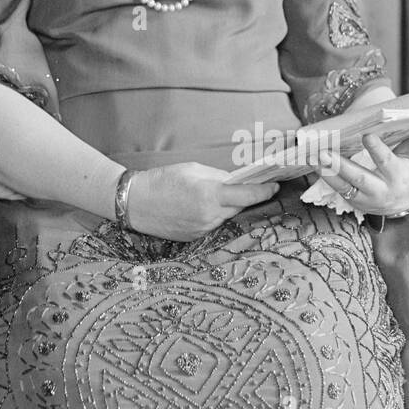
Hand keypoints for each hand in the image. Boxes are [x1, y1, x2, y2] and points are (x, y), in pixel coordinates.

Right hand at [126, 161, 279, 241]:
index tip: (274, 186)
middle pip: (239, 208)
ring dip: (227, 208)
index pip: (248, 195)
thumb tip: (235, 182)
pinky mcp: (195, 238)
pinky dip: (213, 216)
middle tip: (247, 187)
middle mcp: (210, 217)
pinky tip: (199, 208)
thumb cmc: (162, 180)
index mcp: (211, 196)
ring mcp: (203, 230)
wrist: (134, 203)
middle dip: (244, 198)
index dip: (264, 191)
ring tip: (213, 196)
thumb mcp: (193, 169)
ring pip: (226, 218)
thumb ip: (218, 177)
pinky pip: (213, 226)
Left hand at [316, 128, 408, 216]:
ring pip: (344, 187)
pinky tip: (314, 164)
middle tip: (324, 152)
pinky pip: (338, 190)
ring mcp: (366, 198)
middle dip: (341, 166)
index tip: (367, 135)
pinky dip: (325, 177)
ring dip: (326, 172)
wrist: (405, 201)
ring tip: (313, 157)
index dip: (378, 150)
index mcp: (398, 177)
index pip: (387, 162)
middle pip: (359, 178)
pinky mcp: (355, 201)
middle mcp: (381, 190)